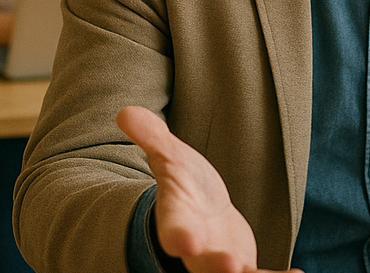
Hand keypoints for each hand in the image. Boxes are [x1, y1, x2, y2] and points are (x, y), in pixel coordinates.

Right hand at [116, 107, 300, 272]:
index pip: (172, 229)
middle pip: (201, 263)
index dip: (178, 235)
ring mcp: (218, 261)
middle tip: (230, 266)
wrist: (201, 213)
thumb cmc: (185, 183)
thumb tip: (126, 111)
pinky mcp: (242, 266)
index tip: (185, 241)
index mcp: (177, 220)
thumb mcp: (171, 157)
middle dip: (214, 266)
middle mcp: (196, 248)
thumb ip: (152, 138)